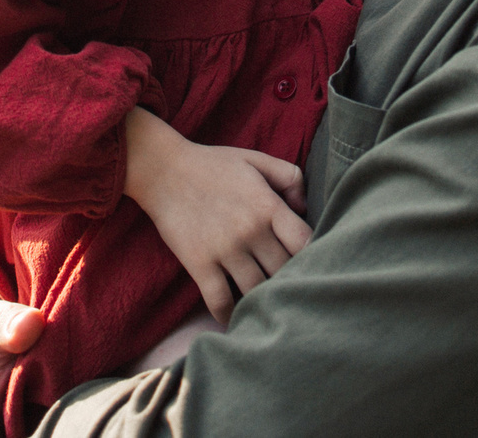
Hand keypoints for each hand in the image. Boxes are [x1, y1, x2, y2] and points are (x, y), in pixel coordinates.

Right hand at [122, 109, 310, 322]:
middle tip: (290, 286)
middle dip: (290, 279)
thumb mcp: (256, 160)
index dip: (313, 254)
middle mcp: (251, 231)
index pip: (305, 242)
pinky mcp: (200, 264)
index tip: (309, 260)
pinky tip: (235, 317)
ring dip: (263, 299)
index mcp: (268, 206)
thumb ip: (289, 176)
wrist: (164, 170)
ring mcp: (225, 250)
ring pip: (257, 290)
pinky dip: (230, 314)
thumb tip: (305, 208)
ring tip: (267, 303)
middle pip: (284, 271)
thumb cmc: (213, 165)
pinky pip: (220, 301)